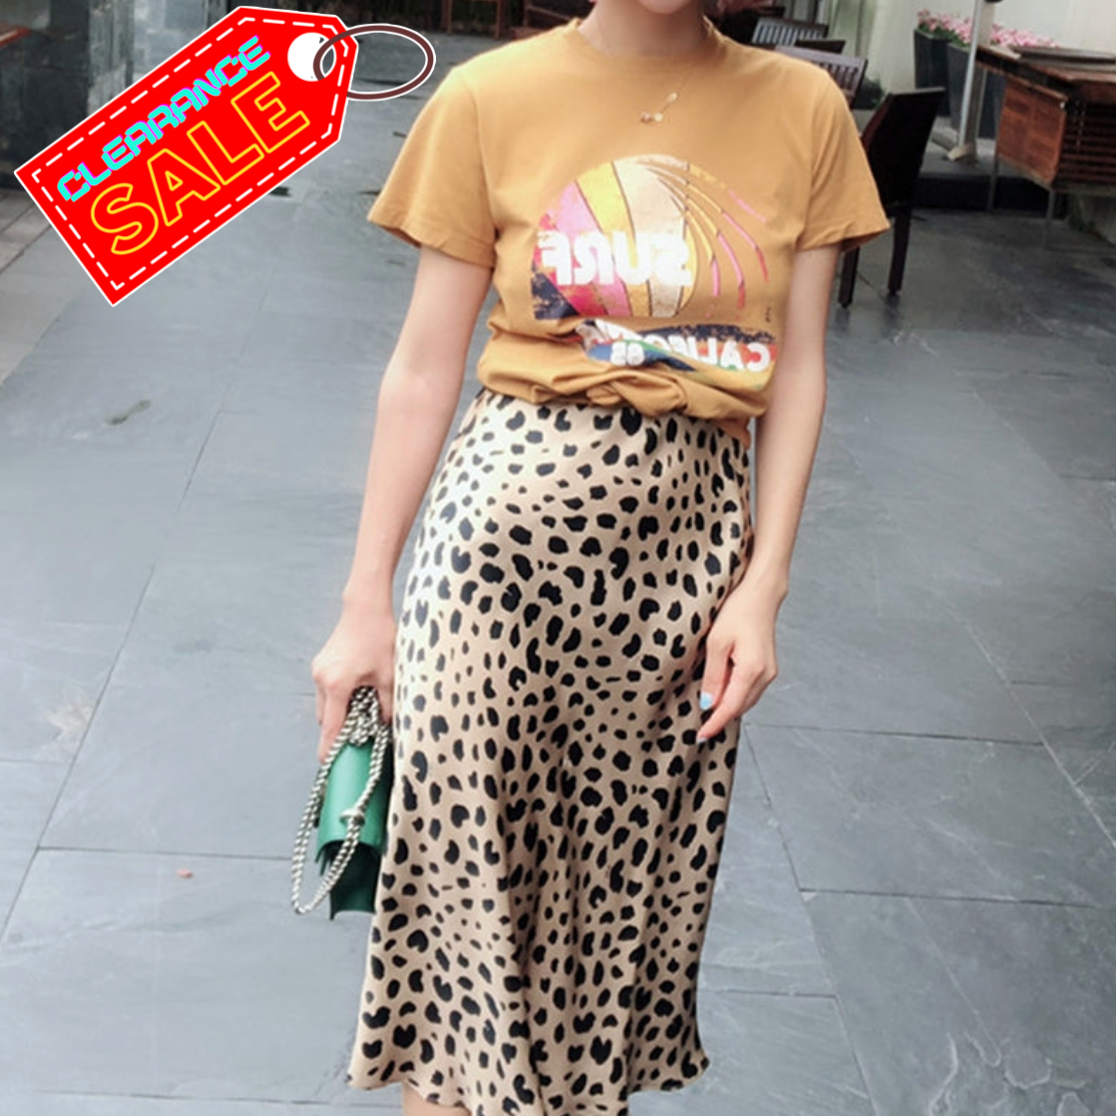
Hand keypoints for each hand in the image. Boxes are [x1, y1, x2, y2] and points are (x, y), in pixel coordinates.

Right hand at [311, 603, 396, 763]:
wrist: (366, 606)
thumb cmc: (380, 637)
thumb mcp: (390, 676)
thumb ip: (388, 706)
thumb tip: (385, 727)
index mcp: (337, 686)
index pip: (331, 728)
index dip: (331, 750)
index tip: (331, 767)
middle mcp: (322, 679)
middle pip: (326, 719)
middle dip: (340, 731)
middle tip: (358, 740)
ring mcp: (319, 670)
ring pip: (326, 705)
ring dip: (340, 714)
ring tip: (363, 715)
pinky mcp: (322, 663)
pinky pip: (327, 691)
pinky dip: (339, 699)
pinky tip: (358, 695)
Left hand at [696, 581, 779, 741]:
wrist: (761, 594)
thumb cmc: (738, 612)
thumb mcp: (717, 643)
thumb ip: (714, 676)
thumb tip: (709, 703)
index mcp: (751, 671)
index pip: (730, 708)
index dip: (715, 724)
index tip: (701, 736)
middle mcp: (765, 675)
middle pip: (739, 707)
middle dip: (720, 717)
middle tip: (700, 726)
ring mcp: (769, 672)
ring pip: (745, 699)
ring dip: (728, 705)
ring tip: (708, 708)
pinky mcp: (767, 667)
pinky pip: (750, 689)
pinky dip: (736, 694)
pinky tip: (722, 690)